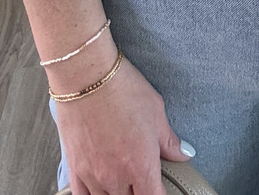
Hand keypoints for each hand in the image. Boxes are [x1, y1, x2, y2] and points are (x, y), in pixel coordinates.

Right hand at [53, 53, 193, 194]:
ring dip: (117, 191)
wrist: (86, 76)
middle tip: (140, 177)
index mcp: (142, 166)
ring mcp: (93, 176)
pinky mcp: (74, 169)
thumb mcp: (156, 111)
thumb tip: (184, 154)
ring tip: (121, 178)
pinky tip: (99, 188)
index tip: (160, 187)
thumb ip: (169, 140)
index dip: (159, 194)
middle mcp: (117, 177)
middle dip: (138, 190)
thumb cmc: (122, 89)